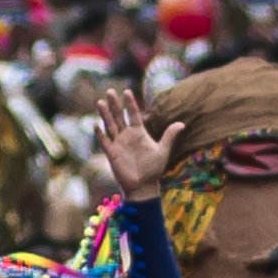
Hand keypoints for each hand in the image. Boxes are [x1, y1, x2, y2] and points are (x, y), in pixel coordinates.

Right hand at [92, 87, 178, 205]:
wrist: (144, 186)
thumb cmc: (153, 169)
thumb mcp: (163, 150)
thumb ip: (170, 136)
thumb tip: (182, 124)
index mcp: (139, 133)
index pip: (133, 114)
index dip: (130, 103)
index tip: (127, 91)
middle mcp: (127, 136)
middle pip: (119, 116)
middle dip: (115, 104)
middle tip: (110, 91)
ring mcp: (118, 143)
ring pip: (110, 125)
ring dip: (105, 114)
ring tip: (100, 102)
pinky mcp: (112, 153)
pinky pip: (104, 141)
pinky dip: (99, 133)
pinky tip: (95, 124)